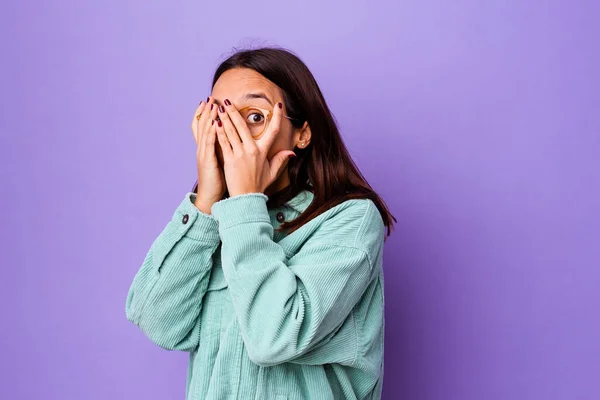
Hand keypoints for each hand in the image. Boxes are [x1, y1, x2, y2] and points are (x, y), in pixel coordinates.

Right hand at [190, 97, 225, 212]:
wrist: (210, 198)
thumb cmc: (218, 181)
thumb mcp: (221, 163)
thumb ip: (226, 150)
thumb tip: (232, 142)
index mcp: (206, 150)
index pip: (203, 128)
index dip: (205, 115)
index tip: (211, 102)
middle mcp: (203, 149)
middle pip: (202, 126)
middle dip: (206, 111)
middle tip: (211, 98)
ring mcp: (203, 154)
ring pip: (205, 131)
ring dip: (208, 117)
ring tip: (212, 104)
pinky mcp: (207, 161)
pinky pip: (208, 144)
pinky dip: (211, 132)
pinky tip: (214, 122)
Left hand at [214, 100, 295, 196]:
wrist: (246, 198)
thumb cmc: (258, 185)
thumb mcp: (272, 172)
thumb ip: (280, 160)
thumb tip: (291, 152)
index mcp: (263, 151)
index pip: (273, 130)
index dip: (276, 117)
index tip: (277, 105)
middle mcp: (252, 150)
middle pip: (243, 125)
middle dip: (234, 111)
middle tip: (228, 101)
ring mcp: (240, 154)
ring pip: (231, 131)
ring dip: (224, 117)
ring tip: (218, 107)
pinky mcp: (229, 159)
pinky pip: (223, 142)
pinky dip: (219, 131)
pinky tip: (214, 123)